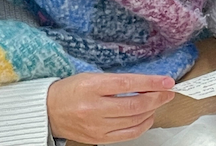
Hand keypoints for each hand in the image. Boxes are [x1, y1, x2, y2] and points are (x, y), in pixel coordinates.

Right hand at [47, 73, 173, 143]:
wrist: (47, 111)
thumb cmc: (71, 91)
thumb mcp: (93, 77)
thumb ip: (120, 81)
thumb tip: (149, 83)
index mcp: (91, 87)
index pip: (128, 84)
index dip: (151, 82)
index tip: (167, 81)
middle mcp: (93, 107)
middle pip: (134, 104)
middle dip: (157, 97)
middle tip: (168, 92)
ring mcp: (96, 126)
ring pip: (134, 120)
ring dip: (152, 110)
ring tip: (158, 102)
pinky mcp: (98, 138)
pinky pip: (128, 134)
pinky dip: (143, 125)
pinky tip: (147, 116)